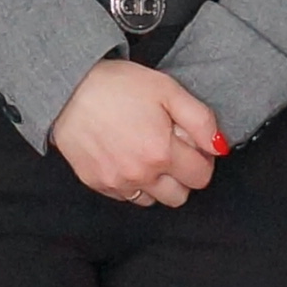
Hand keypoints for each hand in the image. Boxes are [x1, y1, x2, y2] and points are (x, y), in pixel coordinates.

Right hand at [52, 58, 219, 208]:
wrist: (67, 88)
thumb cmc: (118, 85)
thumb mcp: (168, 90)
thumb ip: (201, 120)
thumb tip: (219, 148)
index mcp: (163, 152)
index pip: (201, 177)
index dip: (201, 159)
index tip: (189, 144)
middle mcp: (141, 174)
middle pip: (179, 196)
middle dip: (181, 176)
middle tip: (169, 149)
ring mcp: (117, 182)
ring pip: (152, 201)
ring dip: (156, 183)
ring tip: (145, 154)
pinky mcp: (97, 183)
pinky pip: (126, 196)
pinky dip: (131, 183)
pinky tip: (124, 157)